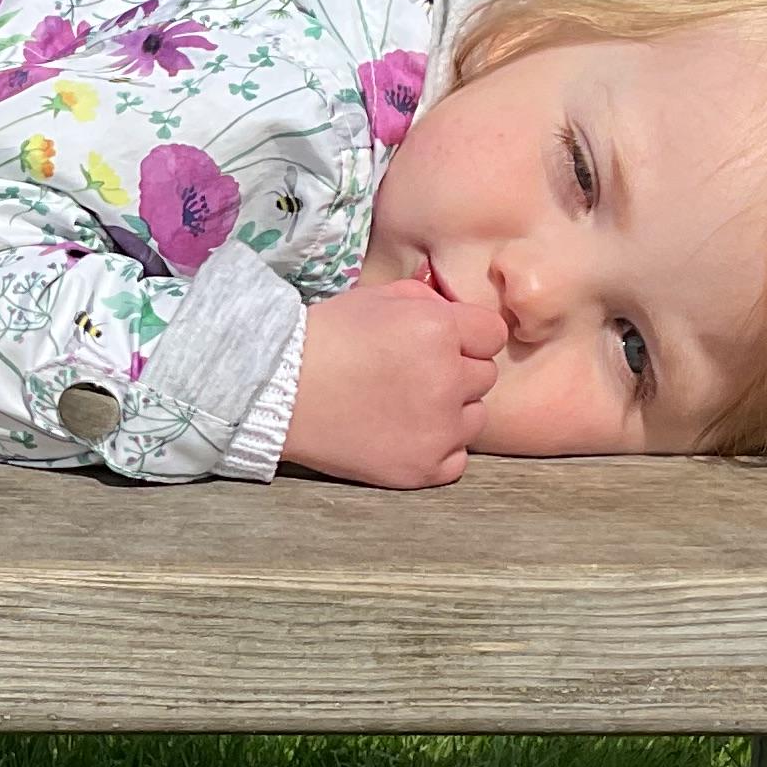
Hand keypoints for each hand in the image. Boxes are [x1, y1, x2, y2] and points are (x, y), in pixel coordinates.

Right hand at [282, 275, 504, 487]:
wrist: (274, 392)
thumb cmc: (323, 338)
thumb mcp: (375, 297)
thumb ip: (427, 301)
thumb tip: (456, 315)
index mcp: (438, 330)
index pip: (491, 334)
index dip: (465, 337)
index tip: (437, 344)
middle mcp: (447, 380)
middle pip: (484, 377)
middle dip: (455, 373)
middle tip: (410, 376)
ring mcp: (438, 430)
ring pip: (475, 419)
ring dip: (450, 412)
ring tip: (404, 407)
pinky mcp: (423, 468)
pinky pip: (457, 459)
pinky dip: (436, 449)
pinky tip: (402, 435)